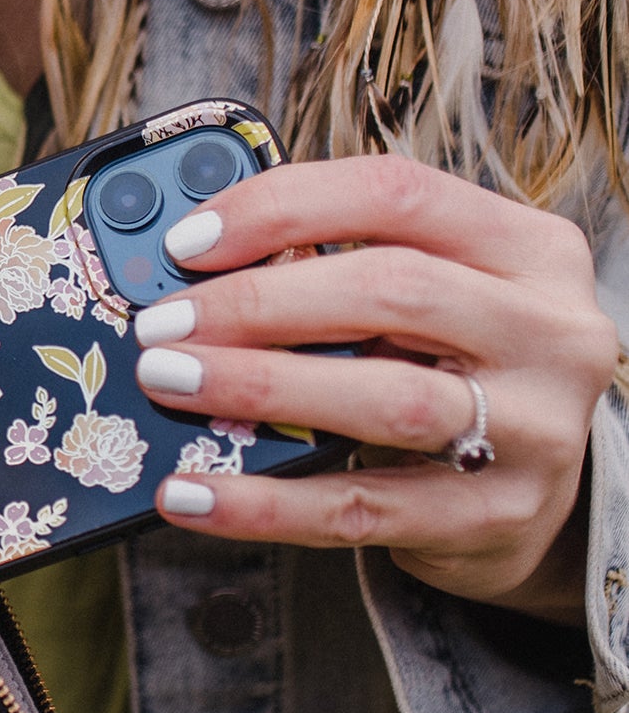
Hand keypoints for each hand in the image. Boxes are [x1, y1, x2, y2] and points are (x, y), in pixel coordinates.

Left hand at [131, 154, 620, 618]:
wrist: (537, 500)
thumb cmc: (456, 371)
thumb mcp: (428, 300)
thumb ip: (339, 269)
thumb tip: (192, 271)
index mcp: (529, 248)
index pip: (398, 194)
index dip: (282, 207)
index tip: (189, 242)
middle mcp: (550, 331)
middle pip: (390, 290)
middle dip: (257, 303)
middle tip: (162, 323)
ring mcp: (535, 431)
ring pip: (385, 399)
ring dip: (259, 387)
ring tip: (168, 383)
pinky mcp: (495, 519)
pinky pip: (359, 509)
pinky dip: (263, 503)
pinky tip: (191, 493)